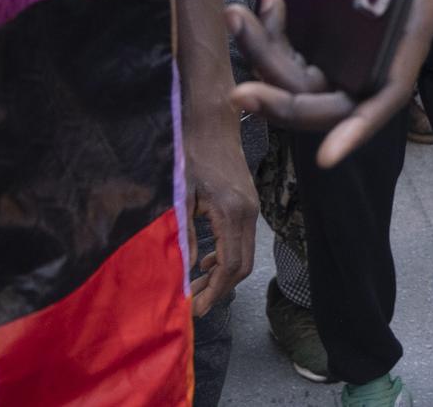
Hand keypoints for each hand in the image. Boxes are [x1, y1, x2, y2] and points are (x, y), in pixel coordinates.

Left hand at [183, 114, 255, 316]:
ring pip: (243, 254)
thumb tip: (184, 269)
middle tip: (194, 304)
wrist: (213, 122)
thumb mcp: (181, 195)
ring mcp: (251, 208)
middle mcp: (248, 213)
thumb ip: (183, 233)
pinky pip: (242, 240)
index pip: (230, 265)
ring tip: (196, 286)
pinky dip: (226, 257)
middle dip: (219, 289)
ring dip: (222, 275)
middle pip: (242, 265)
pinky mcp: (247, 203)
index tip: (195, 309)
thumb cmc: (192, 153)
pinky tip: (205, 260)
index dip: (214, 291)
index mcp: (232, 212)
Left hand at [229, 0, 432, 167]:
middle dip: (284, 100)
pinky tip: (261, 8)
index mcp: (411, 30)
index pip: (389, 92)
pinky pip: (294, 58)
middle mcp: (383, 50)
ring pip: (304, 80)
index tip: (327, 158)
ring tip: (235, 17)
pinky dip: (271, 40)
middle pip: (333, 99)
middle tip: (237, 94)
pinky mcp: (329, 41)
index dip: (360, 128)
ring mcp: (353, 49)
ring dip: (265, 58)